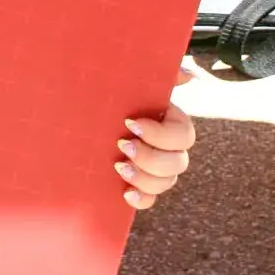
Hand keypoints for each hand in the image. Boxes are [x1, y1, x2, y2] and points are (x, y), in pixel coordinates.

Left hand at [117, 65, 196, 210]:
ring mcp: (156, 168)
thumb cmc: (116, 90)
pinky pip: (151, 200)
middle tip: (122, 145)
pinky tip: (126, 193)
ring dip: (145, 178)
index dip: (161, 135)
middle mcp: (169, 148)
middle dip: (151, 158)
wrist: (86, 110)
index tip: (130, 123)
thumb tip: (188, 76)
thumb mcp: (135, 79)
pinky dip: (141, 199)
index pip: (183, 135)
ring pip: (166, 183)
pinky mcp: (140, 183)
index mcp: (172, 122)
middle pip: (178, 164)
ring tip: (118, 166)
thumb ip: (163, 75)